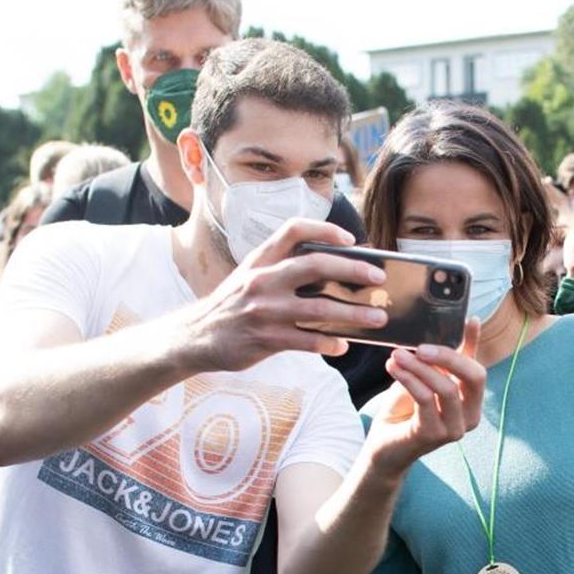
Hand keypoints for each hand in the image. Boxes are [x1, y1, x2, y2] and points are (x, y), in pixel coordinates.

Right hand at [175, 218, 388, 372]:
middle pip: (315, 265)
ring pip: (318, 310)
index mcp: (260, 259)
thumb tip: (335, 271)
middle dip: (352, 269)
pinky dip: (329, 343)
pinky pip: (307, 341)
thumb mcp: (250, 277)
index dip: (324, 229)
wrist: (195, 336)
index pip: (293, 229)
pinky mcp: (265, 339)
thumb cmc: (233, 305)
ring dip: (353, 314)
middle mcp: (262, 280)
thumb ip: (283, 270)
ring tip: (377, 317)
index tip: (350, 239)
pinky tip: (343, 344)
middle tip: (378, 277)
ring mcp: (264, 311)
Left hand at [367, 317, 484, 474]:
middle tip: (419, 346)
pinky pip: (425, 398)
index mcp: (472, 403)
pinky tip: (393, 368)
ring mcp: (454, 430)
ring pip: (446, 387)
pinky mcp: (433, 435)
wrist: (384, 445)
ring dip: (419, 367)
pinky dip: (408, 379)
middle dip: (446, 356)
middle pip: (473, 378)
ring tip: (397, 355)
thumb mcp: (429, 377)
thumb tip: (475, 320)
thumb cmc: (407, 409)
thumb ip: (450, 356)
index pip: (479, 371)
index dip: (471, 345)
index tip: (461, 322)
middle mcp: (469, 419)